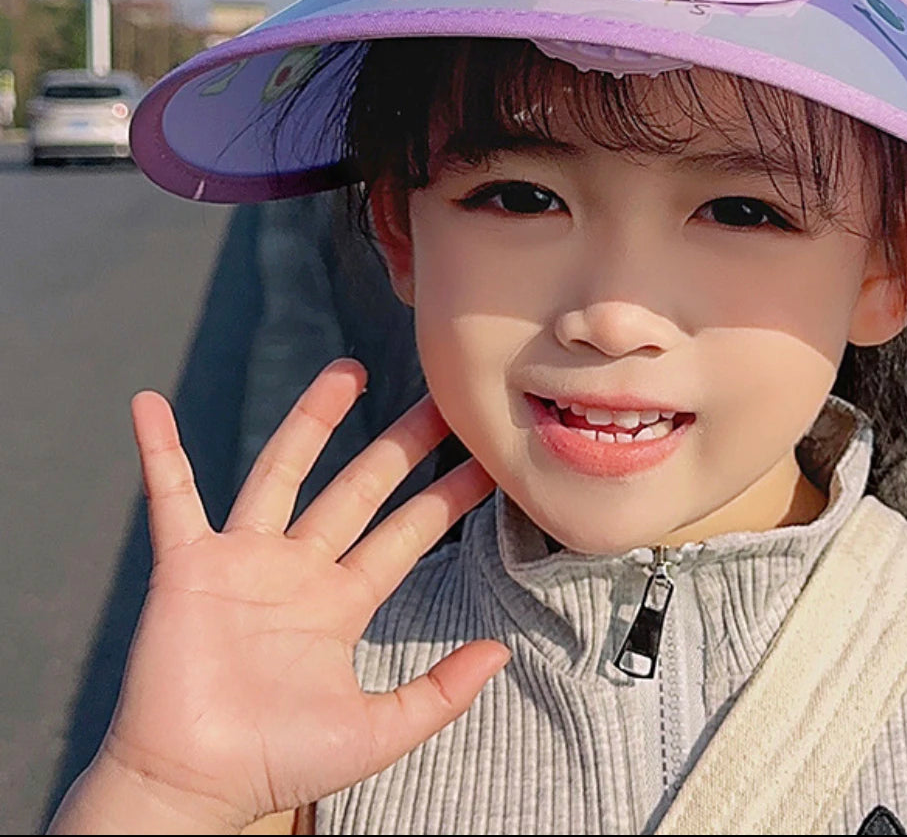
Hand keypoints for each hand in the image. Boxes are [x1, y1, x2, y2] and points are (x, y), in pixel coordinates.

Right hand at [81, 360, 505, 831]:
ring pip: (282, 471)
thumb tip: (502, 653)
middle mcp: (297, 569)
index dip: (448, 495)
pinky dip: (159, 452)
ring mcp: (242, 561)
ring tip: (348, 369)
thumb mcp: (377, 730)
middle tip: (441, 397)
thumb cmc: (276, 766)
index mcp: (341, 602)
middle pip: (358, 487)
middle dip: (400, 443)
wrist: (191, 791)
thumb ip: (440, 692)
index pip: (406, 532)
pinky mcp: (187, 566)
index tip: (486, 458)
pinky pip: (172, 498)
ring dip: (311, 419)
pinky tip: (149, 405)